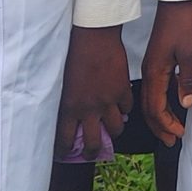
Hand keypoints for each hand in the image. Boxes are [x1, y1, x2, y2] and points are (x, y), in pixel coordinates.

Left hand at [56, 25, 130, 158]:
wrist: (94, 37)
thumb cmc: (74, 54)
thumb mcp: (63, 83)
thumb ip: (68, 102)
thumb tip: (71, 116)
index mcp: (69, 107)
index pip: (65, 140)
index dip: (65, 151)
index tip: (65, 153)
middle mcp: (89, 109)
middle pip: (93, 143)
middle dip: (92, 152)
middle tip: (91, 153)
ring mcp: (108, 102)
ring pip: (115, 129)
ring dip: (113, 130)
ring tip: (110, 127)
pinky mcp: (122, 91)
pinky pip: (127, 108)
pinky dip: (125, 109)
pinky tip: (121, 105)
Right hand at [141, 0, 191, 145]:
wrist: (176, 2)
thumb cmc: (184, 24)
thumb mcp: (191, 53)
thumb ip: (187, 79)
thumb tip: (186, 104)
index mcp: (155, 72)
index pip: (156, 108)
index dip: (166, 124)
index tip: (178, 135)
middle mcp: (149, 72)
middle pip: (149, 108)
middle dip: (160, 126)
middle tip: (172, 141)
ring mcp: (151, 67)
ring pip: (150, 99)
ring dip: (160, 116)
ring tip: (171, 129)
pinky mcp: (156, 62)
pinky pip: (155, 89)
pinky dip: (161, 103)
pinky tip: (172, 106)